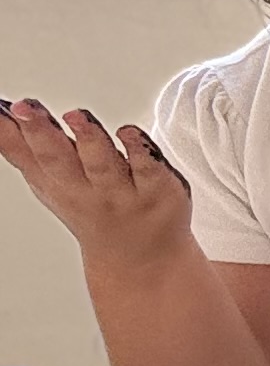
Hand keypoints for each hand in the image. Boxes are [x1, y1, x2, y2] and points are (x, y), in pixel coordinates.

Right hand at [0, 101, 192, 274]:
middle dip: (40, 132)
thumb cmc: (90, 209)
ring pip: (102, 164)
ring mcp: (122, 192)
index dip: (11, 132)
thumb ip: (20, 147)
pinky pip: (149, 169)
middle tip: (24, 107)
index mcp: (54, 183)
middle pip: (59, 158)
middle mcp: (84, 188)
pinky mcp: (158, 190)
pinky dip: (140, 150)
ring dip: (88, 138)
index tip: (3, 108)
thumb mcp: (48, 182)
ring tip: (75, 115)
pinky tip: (128, 132)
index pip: (28, 156)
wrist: (141, 258)